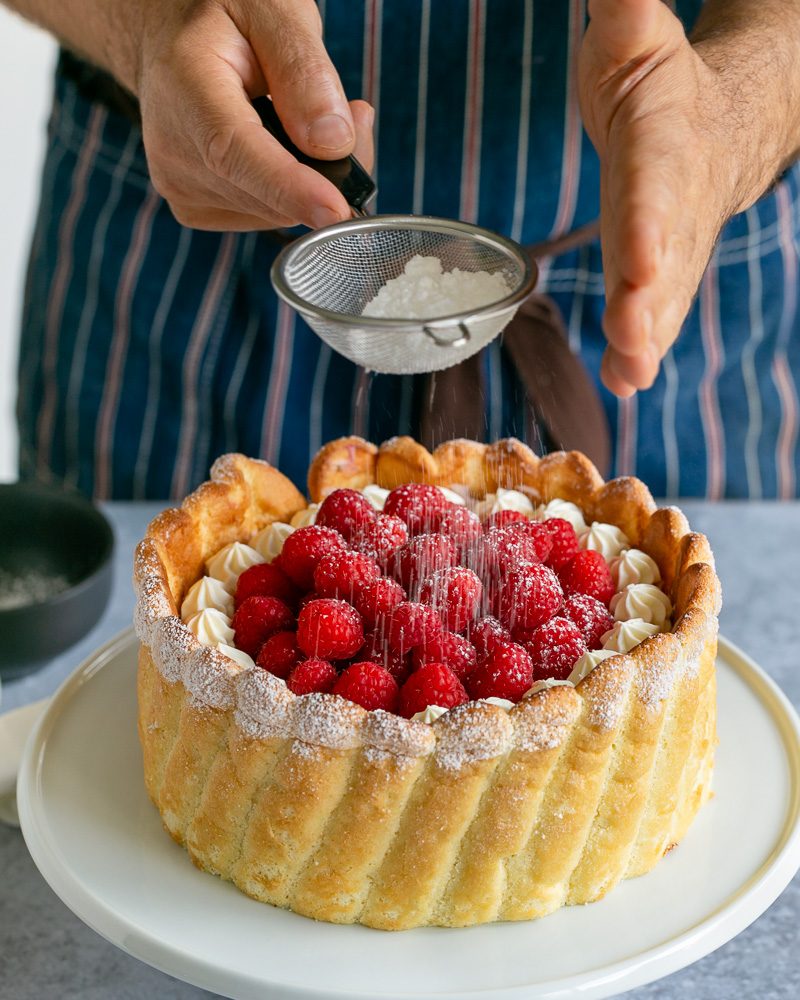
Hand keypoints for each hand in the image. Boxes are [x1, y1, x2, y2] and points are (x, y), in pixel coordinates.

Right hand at [135, 0, 373, 230]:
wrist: (169, 36)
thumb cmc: (222, 15)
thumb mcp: (270, 10)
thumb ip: (303, 71)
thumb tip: (332, 143)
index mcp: (184, 88)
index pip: (234, 152)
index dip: (289, 187)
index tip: (335, 210)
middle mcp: (173, 150)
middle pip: (270, 193)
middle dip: (330, 169)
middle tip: (355, 115)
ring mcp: (180, 186)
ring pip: (276, 211)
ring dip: (313, 179)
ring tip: (314, 119)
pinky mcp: (195, 208)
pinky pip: (265, 215)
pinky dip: (291, 191)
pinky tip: (286, 147)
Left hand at [579, 0, 749, 395]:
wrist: (711, 124)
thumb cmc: (661, 80)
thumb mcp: (635, 30)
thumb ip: (625, 4)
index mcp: (664, 143)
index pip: (656, 187)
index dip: (649, 225)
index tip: (640, 259)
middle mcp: (673, 205)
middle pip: (663, 257)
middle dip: (648, 300)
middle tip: (633, 337)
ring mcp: (671, 246)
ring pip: (662, 297)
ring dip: (646, 339)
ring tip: (631, 374)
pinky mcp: (657, 274)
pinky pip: (653, 314)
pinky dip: (640, 348)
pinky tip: (625, 381)